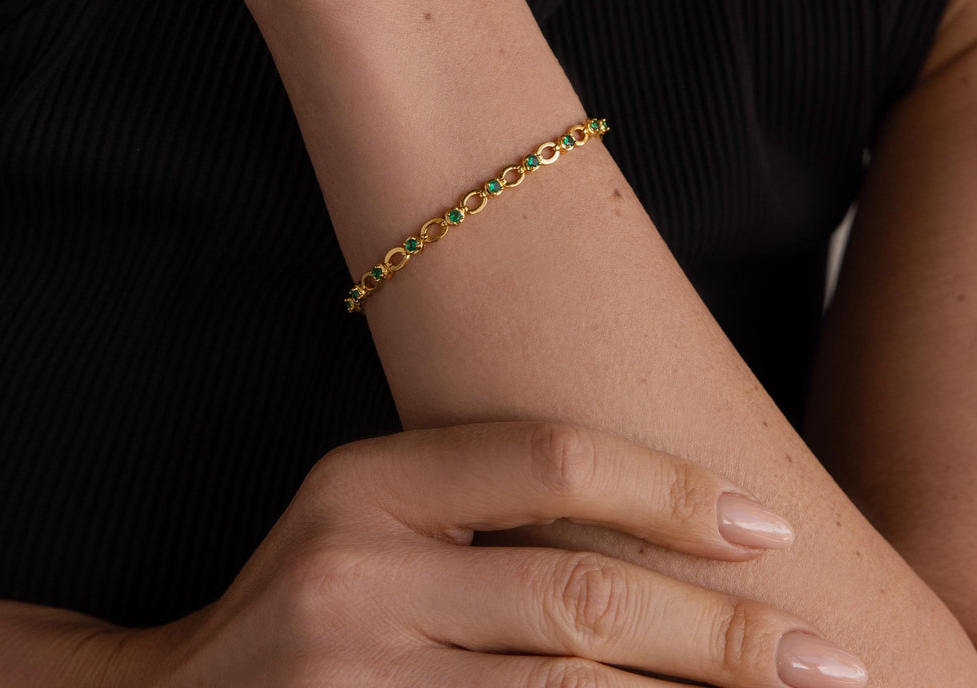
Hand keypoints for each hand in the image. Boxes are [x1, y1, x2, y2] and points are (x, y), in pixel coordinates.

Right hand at [109, 422, 858, 687]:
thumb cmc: (306, 602)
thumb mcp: (373, 519)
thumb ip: (486, 508)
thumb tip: (664, 536)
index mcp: (362, 479)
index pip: (546, 459)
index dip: (670, 492)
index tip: (764, 527)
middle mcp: (352, 569)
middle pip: (578, 596)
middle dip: (719, 634)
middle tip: (820, 658)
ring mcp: (351, 673)